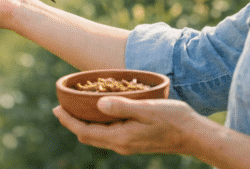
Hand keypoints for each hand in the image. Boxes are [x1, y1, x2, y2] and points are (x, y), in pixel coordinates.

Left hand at [53, 96, 197, 155]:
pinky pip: (108, 135)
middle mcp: (121, 145)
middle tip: (61, 108)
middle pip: (87, 136)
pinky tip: (100, 112)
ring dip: (84, 125)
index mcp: (120, 137)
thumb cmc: (173, 119)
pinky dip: (98, 125)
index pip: (84, 131)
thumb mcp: (146, 108)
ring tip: (77, 108)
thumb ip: (121, 106)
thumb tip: (98, 104)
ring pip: (97, 137)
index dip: (68, 121)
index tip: (56, 108)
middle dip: (72, 123)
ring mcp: (128, 145)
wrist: (194, 136)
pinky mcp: (134, 142)